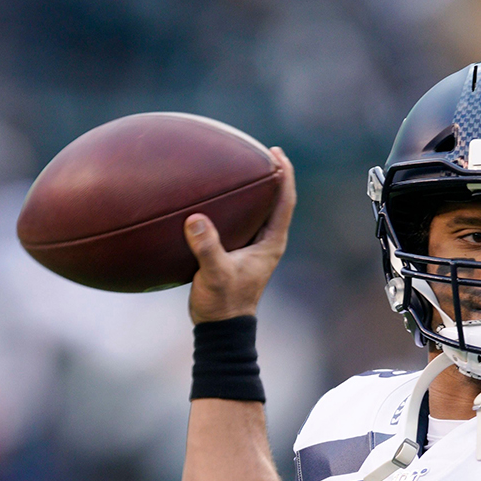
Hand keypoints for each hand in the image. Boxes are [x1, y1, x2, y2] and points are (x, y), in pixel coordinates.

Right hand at [185, 147, 296, 322]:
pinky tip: (215, 197)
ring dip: (254, 190)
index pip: (284, 201)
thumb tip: (196, 220)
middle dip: (270, 175)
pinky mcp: (238, 253)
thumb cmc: (223, 304)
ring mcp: (253, 248)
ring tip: (241, 167)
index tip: (276, 153)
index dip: (284, 175)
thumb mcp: (214, 274)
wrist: (221, 329)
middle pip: (275, 201)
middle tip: (259, 151)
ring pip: (259, 211)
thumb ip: (207, 248)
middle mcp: (266, 242)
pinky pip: (240, 221)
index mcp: (270, 243)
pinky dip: (234, 206)